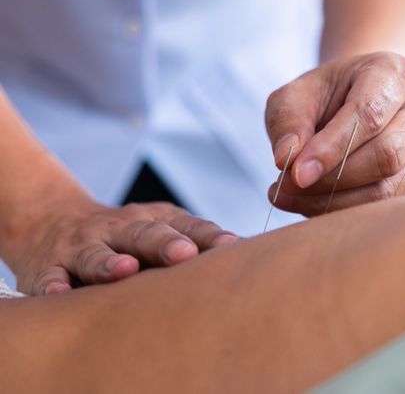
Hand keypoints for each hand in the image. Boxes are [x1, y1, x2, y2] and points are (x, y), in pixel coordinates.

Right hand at [8, 199, 238, 294]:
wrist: (51, 220)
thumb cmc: (125, 235)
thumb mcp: (159, 230)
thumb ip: (196, 242)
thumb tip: (248, 255)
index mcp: (153, 221)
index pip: (185, 226)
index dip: (207, 236)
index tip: (230, 247)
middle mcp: (119, 229)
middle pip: (144, 234)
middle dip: (165, 244)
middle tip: (184, 254)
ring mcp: (82, 246)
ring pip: (96, 253)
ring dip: (110, 263)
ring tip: (125, 270)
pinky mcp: (48, 265)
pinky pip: (50, 276)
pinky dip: (54, 284)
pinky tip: (60, 291)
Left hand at [265, 52, 404, 215]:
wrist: (357, 102)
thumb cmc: (327, 96)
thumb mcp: (297, 94)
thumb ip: (288, 120)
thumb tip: (287, 159)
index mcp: (396, 73)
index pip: (369, 114)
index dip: (331, 147)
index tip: (294, 172)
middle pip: (386, 155)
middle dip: (332, 179)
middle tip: (285, 187)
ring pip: (389, 189)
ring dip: (334, 202)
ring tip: (290, 197)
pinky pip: (388, 208)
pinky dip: (346, 214)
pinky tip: (313, 205)